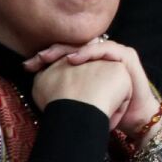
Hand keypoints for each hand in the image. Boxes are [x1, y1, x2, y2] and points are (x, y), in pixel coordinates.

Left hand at [29, 36, 160, 135]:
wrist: (133, 118)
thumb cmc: (107, 108)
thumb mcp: (80, 98)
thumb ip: (65, 87)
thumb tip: (36, 83)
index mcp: (89, 62)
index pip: (65, 53)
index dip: (47, 57)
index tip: (28, 66)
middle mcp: (101, 55)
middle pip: (74, 45)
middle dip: (53, 51)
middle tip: (38, 58)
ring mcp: (114, 53)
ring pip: (88, 44)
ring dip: (69, 49)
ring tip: (52, 57)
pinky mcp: (126, 56)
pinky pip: (106, 48)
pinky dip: (89, 51)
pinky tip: (74, 59)